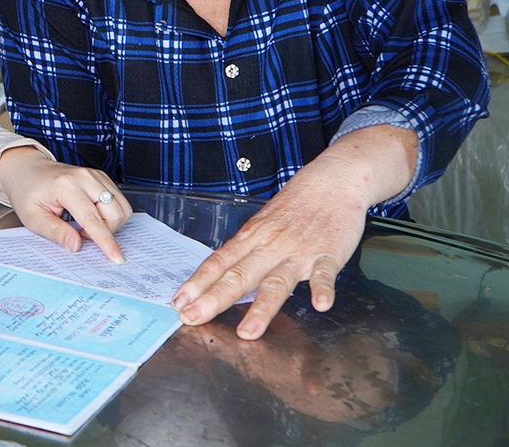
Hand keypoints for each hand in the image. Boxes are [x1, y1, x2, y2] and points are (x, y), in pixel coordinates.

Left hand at [0, 147, 129, 262]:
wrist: (27, 170)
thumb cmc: (28, 191)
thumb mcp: (33, 217)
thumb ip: (55, 232)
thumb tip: (76, 245)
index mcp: (66, 186)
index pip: (92, 219)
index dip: (105, 241)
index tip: (115, 257)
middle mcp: (85, 177)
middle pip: (114, 213)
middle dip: (106, 232)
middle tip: (82, 234)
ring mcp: (95, 175)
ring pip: (121, 207)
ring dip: (110, 224)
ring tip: (86, 226)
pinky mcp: (101, 177)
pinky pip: (119, 200)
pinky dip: (110, 214)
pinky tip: (92, 216)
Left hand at [171, 124, 414, 338]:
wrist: (333, 181)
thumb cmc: (296, 203)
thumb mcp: (263, 222)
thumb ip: (247, 249)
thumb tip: (222, 272)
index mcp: (252, 237)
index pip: (219, 262)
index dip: (197, 282)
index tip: (179, 302)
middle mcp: (270, 245)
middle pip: (239, 275)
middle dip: (214, 299)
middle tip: (192, 318)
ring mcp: (299, 251)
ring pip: (277, 281)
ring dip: (261, 308)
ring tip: (247, 331)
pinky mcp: (328, 254)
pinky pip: (325, 274)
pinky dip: (322, 289)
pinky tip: (320, 305)